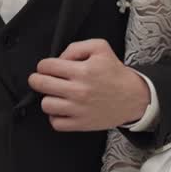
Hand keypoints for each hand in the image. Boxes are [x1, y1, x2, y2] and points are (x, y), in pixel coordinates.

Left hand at [28, 39, 149, 131]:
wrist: (133, 97)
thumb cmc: (115, 72)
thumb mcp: (100, 48)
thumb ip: (76, 47)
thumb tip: (59, 59)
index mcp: (82, 70)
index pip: (46, 66)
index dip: (44, 65)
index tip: (48, 68)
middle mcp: (79, 90)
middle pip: (41, 84)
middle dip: (37, 79)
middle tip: (42, 79)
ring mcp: (79, 109)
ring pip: (46, 105)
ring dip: (48, 98)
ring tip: (56, 95)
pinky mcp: (81, 124)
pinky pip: (55, 123)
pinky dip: (55, 117)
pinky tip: (63, 109)